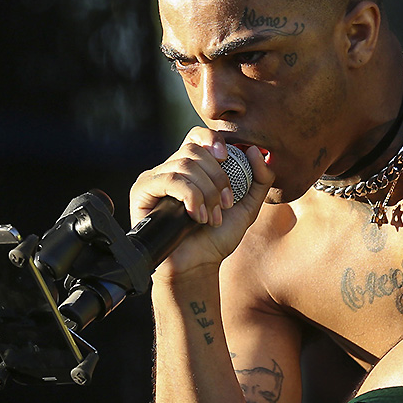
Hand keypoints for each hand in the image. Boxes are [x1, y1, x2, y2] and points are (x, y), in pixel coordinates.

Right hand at [129, 127, 273, 276]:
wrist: (197, 266)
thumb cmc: (217, 238)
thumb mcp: (247, 207)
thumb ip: (260, 179)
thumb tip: (257, 150)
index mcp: (193, 168)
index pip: (197, 136)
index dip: (212, 140)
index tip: (227, 157)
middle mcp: (171, 169)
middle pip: (194, 149)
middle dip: (216, 177)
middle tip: (225, 205)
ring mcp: (155, 179)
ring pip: (183, 164)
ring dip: (205, 192)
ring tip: (211, 217)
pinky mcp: (142, 191)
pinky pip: (168, 179)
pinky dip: (190, 196)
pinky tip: (196, 216)